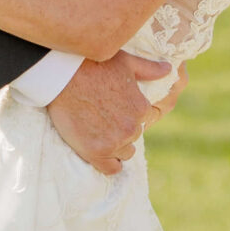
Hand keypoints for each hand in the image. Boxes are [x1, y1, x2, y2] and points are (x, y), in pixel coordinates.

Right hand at [46, 52, 182, 176]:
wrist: (62, 76)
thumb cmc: (93, 64)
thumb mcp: (126, 61)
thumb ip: (149, 69)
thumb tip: (167, 69)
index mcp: (141, 108)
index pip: (145, 120)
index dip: (131, 115)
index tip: (117, 110)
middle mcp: (131, 128)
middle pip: (133, 136)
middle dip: (122, 129)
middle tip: (104, 119)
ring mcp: (113, 142)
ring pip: (124, 152)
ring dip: (115, 146)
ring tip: (98, 133)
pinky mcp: (95, 152)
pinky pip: (111, 169)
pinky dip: (108, 163)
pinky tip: (100, 153)